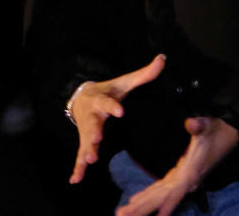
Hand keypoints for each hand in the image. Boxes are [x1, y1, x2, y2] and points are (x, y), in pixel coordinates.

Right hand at [68, 54, 165, 183]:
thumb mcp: (123, 82)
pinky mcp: (84, 141)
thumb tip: (163, 58)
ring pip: (85, 141)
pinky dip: (77, 168)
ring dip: (87, 151)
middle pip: (92, 124)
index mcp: (102, 100)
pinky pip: (80, 156)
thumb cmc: (107, 92)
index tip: (120, 111)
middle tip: (96, 139)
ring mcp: (86, 130)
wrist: (81, 97)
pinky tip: (75, 180)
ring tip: (90, 160)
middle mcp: (92, 116)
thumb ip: (144, 74)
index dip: (113, 107)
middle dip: (94, 132)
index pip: (108, 103)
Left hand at [117, 116, 238, 215]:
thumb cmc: (218, 131)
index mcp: (191, 172)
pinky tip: (135, 201)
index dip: (166, 205)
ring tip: (122, 213)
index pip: (176, 192)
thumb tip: (190, 123)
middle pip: (162, 198)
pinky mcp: (181, 176)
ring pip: (159, 196)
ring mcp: (183, 180)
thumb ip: (199, 125)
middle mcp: (186, 180)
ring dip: (141, 206)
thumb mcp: (208, 125)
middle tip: (120, 215)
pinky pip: (162, 190)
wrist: (231, 135)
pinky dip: (149, 196)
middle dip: (142, 208)